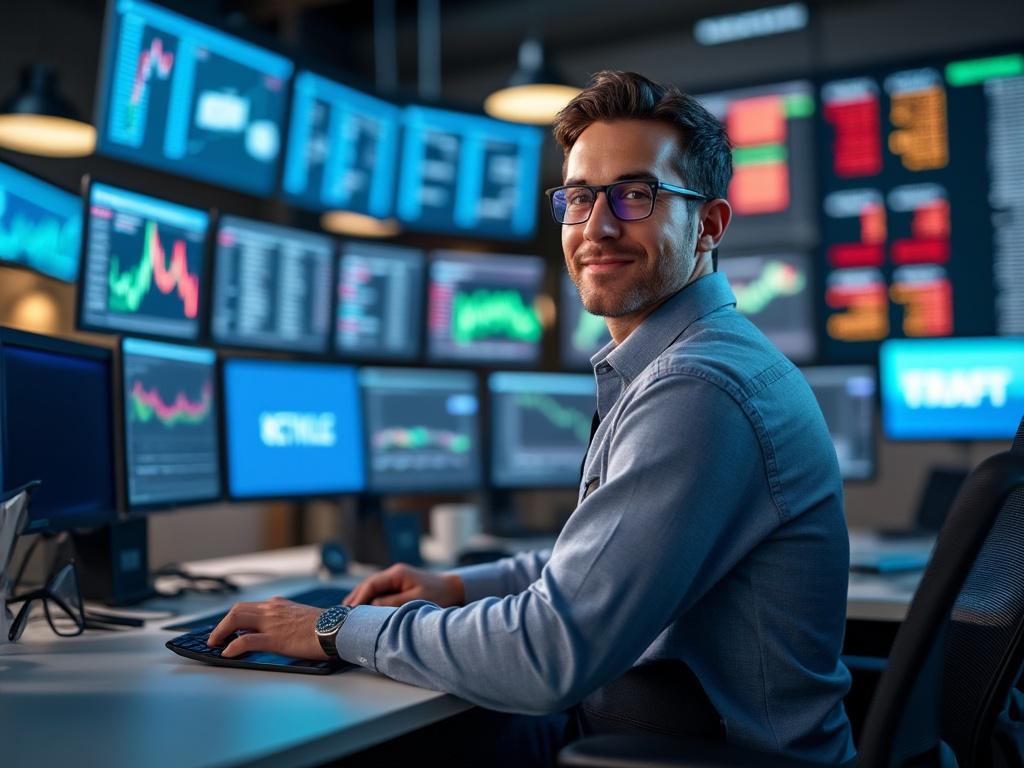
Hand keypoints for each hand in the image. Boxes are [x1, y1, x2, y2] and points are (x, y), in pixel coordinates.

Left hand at [208, 596, 326, 658]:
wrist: (338, 628)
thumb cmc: (326, 626)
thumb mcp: (303, 616)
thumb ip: (288, 619)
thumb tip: (280, 629)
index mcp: (279, 605)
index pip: (249, 607)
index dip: (234, 618)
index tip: (227, 628)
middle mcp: (272, 610)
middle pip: (237, 610)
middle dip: (221, 624)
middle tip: (215, 637)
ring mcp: (272, 623)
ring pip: (236, 620)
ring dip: (220, 632)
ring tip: (214, 644)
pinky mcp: (275, 639)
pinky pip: (246, 640)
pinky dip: (233, 647)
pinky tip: (227, 653)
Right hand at [343, 563, 464, 607]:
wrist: (453, 589)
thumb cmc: (438, 594)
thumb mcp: (416, 600)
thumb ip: (393, 602)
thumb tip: (372, 605)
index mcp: (397, 574)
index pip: (371, 584)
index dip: (359, 597)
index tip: (350, 611)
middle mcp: (394, 573)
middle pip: (368, 585)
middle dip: (355, 598)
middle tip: (342, 613)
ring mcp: (395, 578)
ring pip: (371, 588)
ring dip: (359, 598)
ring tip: (347, 612)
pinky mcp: (398, 585)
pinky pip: (378, 591)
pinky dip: (368, 599)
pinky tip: (362, 609)